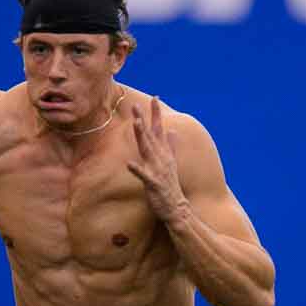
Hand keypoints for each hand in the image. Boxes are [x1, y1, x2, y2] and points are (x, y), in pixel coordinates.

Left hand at [127, 98, 188, 223]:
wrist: (176, 208)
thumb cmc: (170, 186)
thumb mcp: (171, 163)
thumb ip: (170, 146)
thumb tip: (172, 131)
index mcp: (164, 153)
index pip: (160, 129)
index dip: (156, 114)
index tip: (155, 97)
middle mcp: (161, 158)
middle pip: (151, 136)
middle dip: (144, 120)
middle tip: (136, 106)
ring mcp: (158, 170)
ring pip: (148, 150)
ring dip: (142, 137)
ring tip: (136, 124)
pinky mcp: (154, 183)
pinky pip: (144, 175)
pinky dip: (137, 169)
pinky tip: (129, 163)